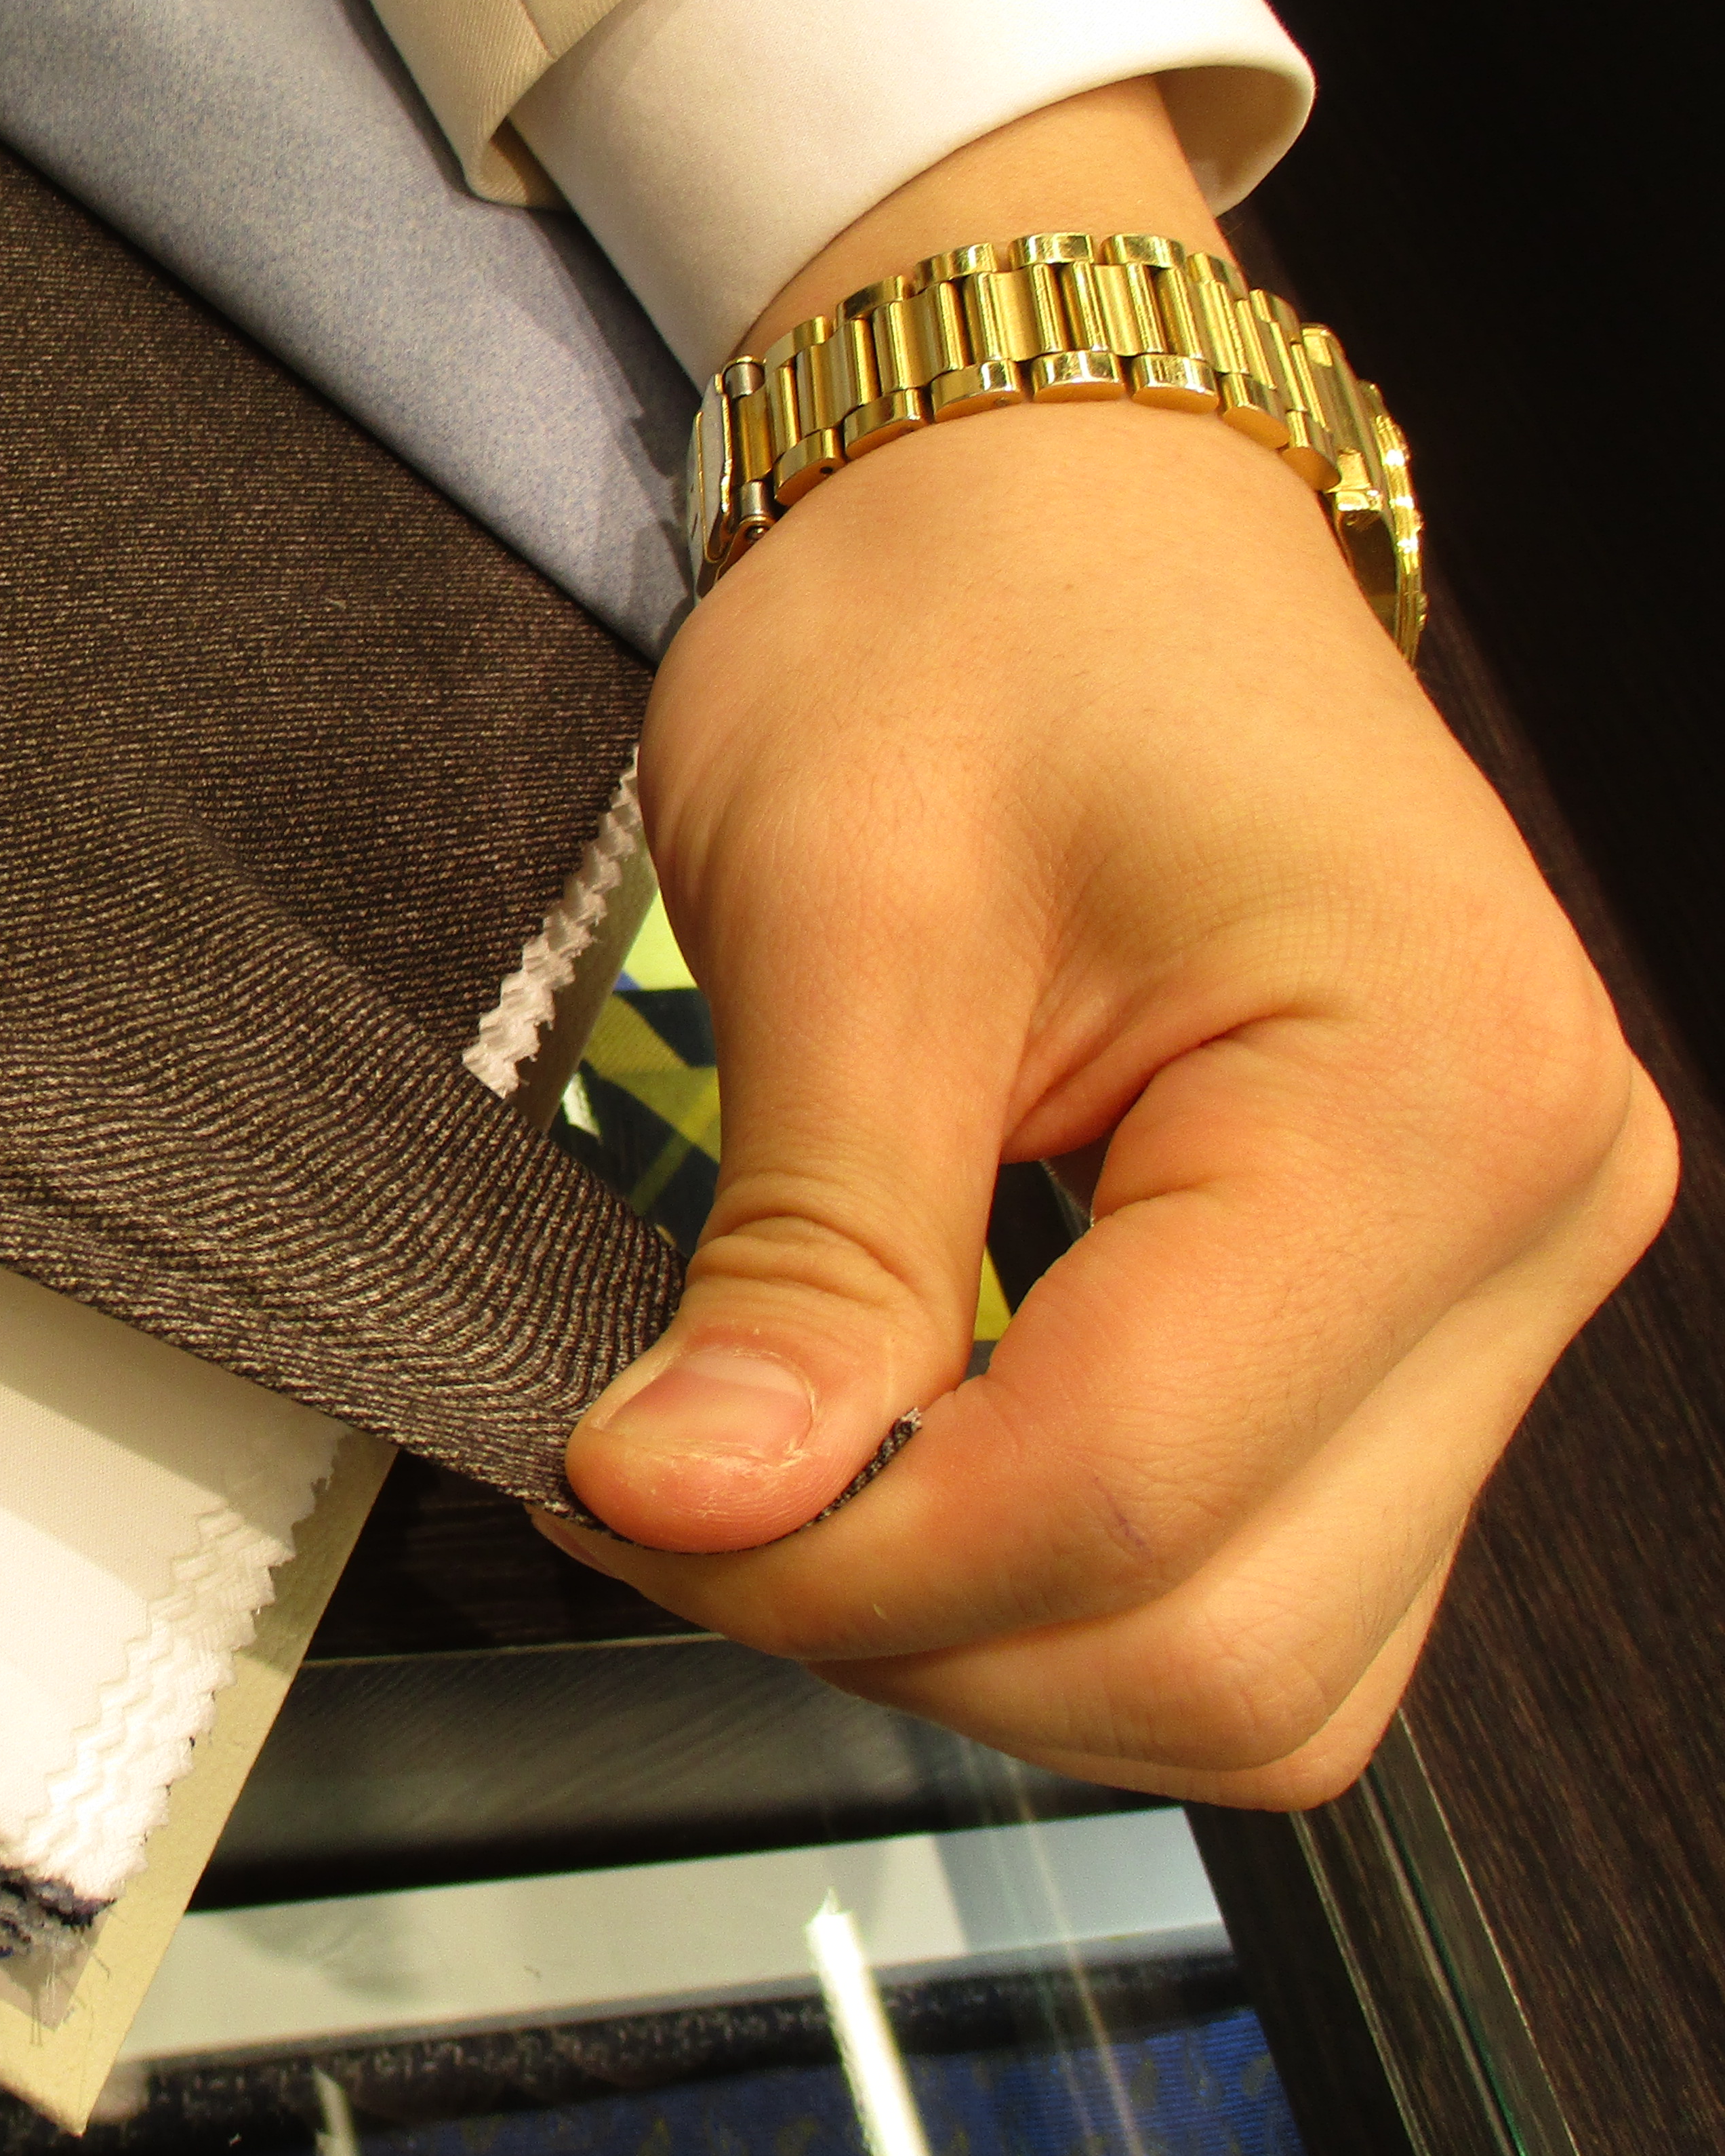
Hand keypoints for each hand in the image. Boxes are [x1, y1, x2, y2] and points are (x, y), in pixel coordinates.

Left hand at [546, 87, 1678, 1807]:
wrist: (1063, 491)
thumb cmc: (968, 617)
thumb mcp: (845, 919)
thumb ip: (804, 1254)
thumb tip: (692, 1509)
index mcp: (1430, 1101)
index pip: (1119, 1494)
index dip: (833, 1553)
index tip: (620, 1487)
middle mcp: (1534, 1220)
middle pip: (1216, 1644)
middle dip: (908, 1618)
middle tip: (676, 1488)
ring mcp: (1501, 1284)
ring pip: (1255, 1664)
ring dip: (989, 1627)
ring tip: (785, 1468)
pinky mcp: (1418, 1310)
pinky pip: (1261, 1572)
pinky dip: (1062, 1570)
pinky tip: (908, 1446)